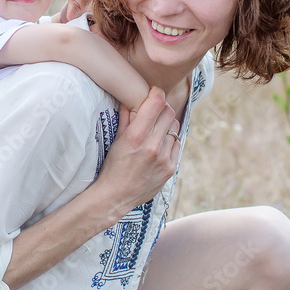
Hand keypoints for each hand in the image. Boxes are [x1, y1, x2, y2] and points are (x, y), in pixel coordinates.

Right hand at [95, 87, 180, 215]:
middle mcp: (152, 146)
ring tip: (156, 130)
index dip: (156, 93)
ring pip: (175, 127)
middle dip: (161, 108)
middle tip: (154, 111)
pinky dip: (169, 141)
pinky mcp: (170, 168)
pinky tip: (159, 145)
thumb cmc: (112, 167)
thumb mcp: (116, 140)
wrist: (115, 196)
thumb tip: (131, 98)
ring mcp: (164, 158)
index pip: (156, 103)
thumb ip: (126, 118)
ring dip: (166, 125)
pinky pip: (176, 144)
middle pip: (168, 112)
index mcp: (136, 136)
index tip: (153, 93)